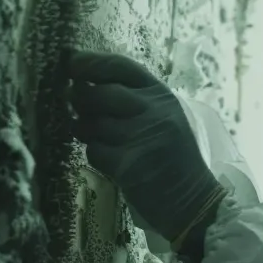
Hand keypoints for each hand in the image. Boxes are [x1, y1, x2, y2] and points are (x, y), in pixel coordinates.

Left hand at [66, 50, 224, 248]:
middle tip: (75, 106)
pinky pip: (94, 150)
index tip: (70, 62)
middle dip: (79, 99)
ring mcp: (141, 136)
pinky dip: (96, 155)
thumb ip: (129, 98)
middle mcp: (153, 110)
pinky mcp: (128, 164)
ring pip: (91, 122)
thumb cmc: (172, 157)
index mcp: (161, 94)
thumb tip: (80, 84)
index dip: (89, 62)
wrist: (193, 200)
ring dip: (85, 130)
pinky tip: (111, 160)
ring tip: (98, 137)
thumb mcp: (161, 117)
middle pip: (98, 92)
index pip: (119, 66)